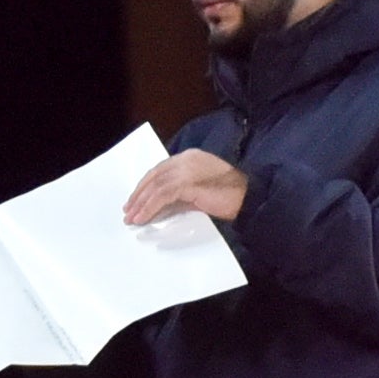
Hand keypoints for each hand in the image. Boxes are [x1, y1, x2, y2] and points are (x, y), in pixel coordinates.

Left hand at [122, 148, 247, 226]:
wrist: (250, 198)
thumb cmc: (230, 198)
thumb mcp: (199, 194)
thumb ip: (180, 196)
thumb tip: (159, 208)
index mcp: (189, 158)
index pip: (160, 170)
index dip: (146, 186)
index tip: (135, 201)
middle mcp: (186, 159)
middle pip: (154, 175)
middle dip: (139, 194)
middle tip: (128, 211)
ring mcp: (187, 168)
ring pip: (155, 185)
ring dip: (141, 203)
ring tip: (132, 219)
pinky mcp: (188, 181)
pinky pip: (161, 195)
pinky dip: (149, 208)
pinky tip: (143, 218)